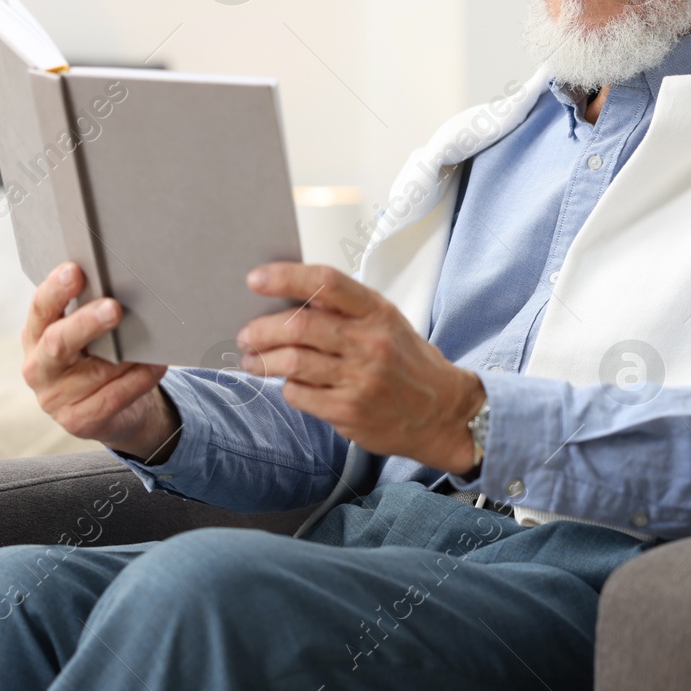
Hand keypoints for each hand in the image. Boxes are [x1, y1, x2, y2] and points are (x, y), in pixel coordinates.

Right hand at [21, 262, 180, 461]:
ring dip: (124, 356)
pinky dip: (137, 380)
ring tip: (150, 340)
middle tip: (114, 308)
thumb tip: (124, 284)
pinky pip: (112, 398)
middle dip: (87, 323)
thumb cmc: (99, 357)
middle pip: (58, 342)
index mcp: (35, 335)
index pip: (41, 308)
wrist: (110, 411)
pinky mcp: (76, 421)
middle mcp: (38, 367)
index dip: (55, 290)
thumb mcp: (88, 335)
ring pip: (93, 373)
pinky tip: (155, 366)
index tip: (75, 270)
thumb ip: (92, 312)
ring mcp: (54, 399)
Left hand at [237, 263, 486, 475]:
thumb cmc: (408, 363)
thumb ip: (346, 311)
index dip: (285, 277)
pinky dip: (286, 387)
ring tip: (253, 360)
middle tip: (247, 335)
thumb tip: (289, 299)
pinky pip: (299, 395)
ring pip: (292, 362)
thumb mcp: (387, 324)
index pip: (326, 283)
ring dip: (263, 360)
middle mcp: (369, 342)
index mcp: (377, 312)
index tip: (255, 280)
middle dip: (261, 329)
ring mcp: (359, 379)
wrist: (443, 412)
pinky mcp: (348, 411)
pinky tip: (288, 385)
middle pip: (299, 326)